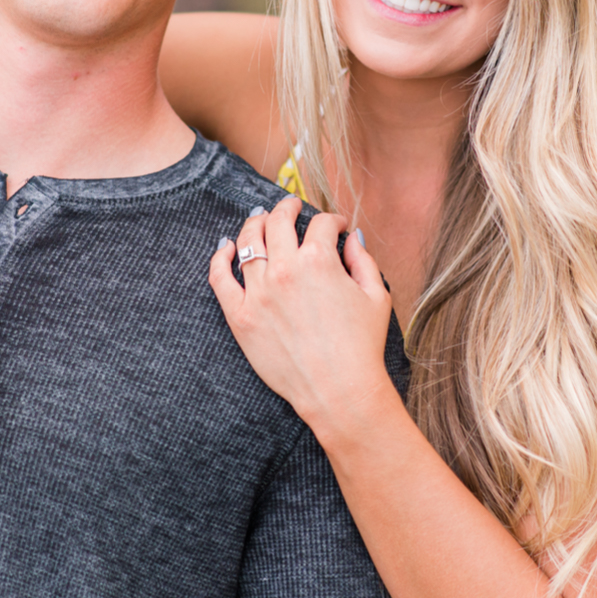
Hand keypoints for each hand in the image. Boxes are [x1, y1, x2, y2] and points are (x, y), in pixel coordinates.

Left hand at [208, 196, 395, 435]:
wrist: (339, 391)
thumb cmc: (361, 347)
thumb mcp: (376, 296)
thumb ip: (362, 260)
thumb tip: (350, 238)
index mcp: (320, 260)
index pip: (321, 224)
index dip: (331, 221)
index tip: (335, 227)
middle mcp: (285, 270)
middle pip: (278, 221)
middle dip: (287, 207)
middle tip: (291, 206)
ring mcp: (259, 292)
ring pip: (248, 241)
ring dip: (256, 224)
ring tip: (260, 220)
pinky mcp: (241, 316)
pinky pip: (220, 277)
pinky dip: (220, 256)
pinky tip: (226, 246)